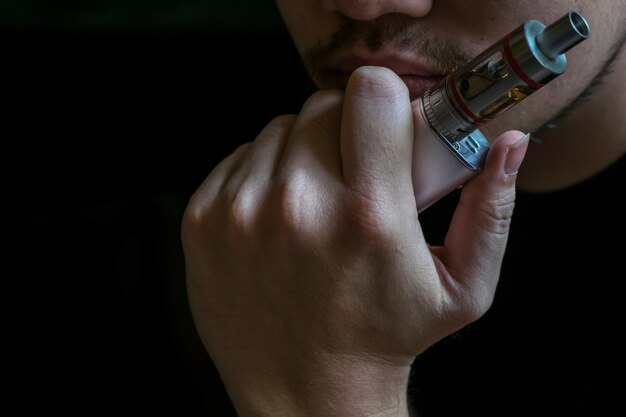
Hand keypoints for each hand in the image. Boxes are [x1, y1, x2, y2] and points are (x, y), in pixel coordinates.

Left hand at [181, 66, 528, 416]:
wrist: (304, 391)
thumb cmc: (386, 337)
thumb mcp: (461, 288)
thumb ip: (491, 210)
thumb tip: (509, 145)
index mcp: (368, 217)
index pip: (371, 93)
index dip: (382, 101)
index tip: (383, 127)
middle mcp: (298, 208)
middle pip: (322, 106)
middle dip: (343, 130)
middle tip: (352, 175)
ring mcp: (241, 212)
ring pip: (278, 129)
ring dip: (300, 154)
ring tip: (314, 203)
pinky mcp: (202, 220)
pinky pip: (239, 158)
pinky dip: (260, 175)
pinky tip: (276, 217)